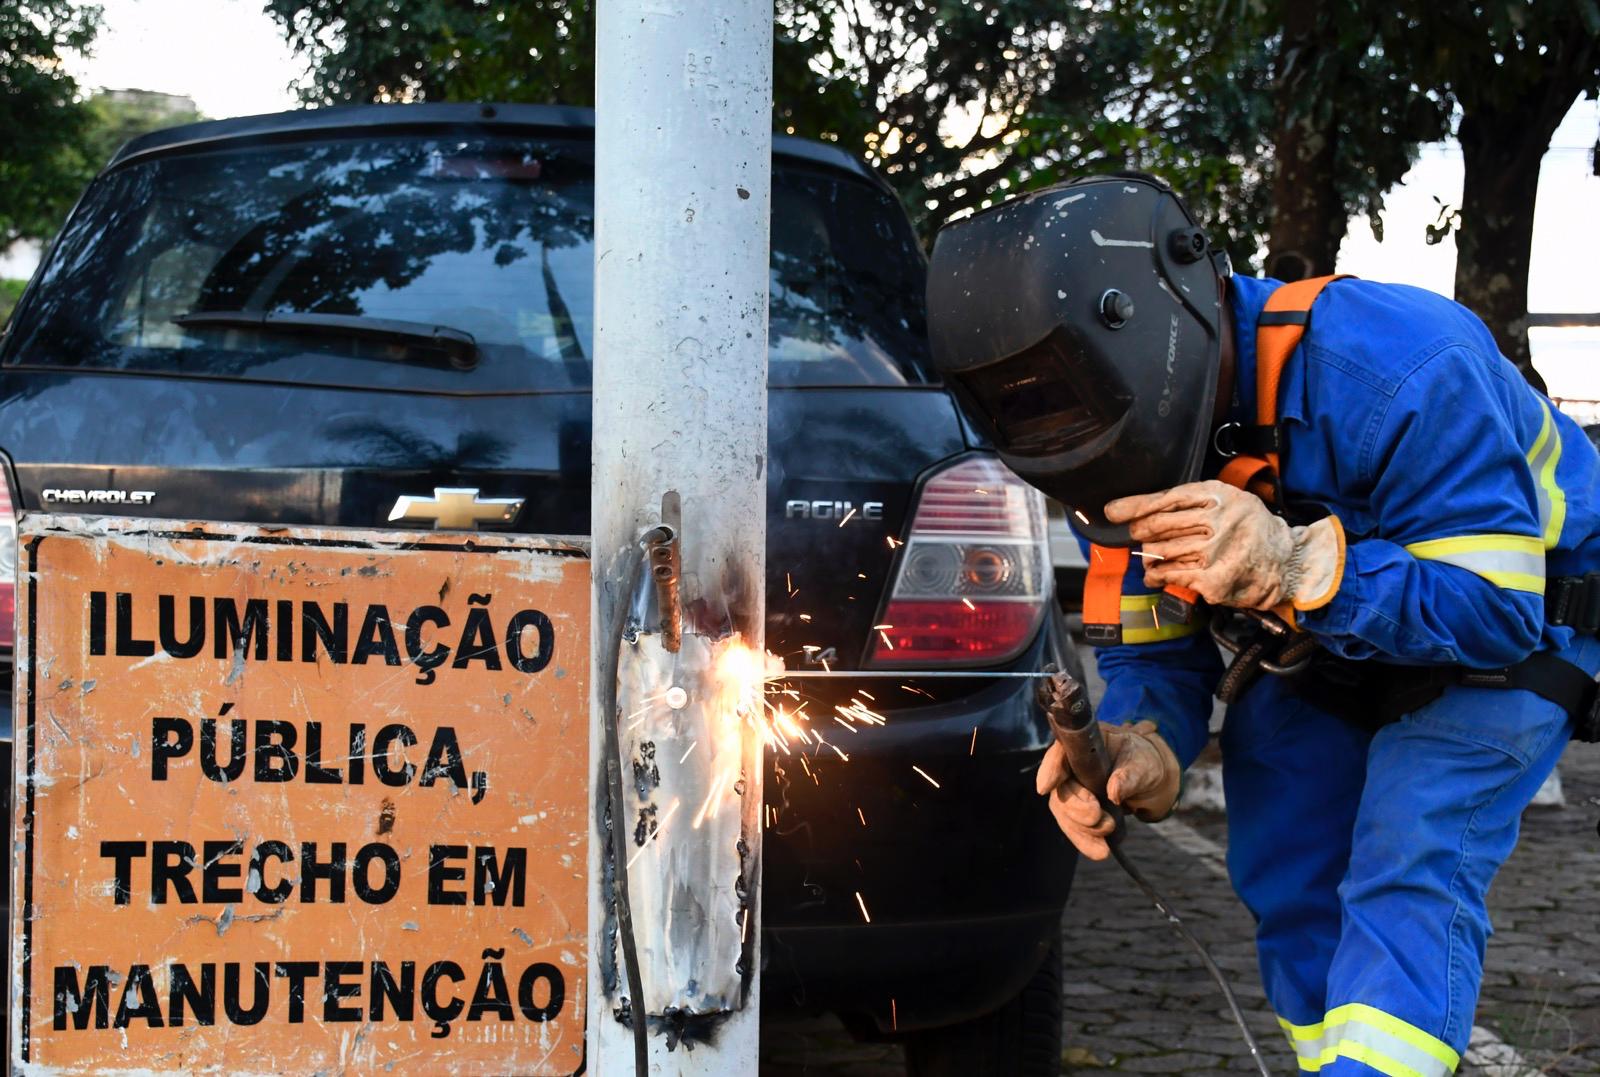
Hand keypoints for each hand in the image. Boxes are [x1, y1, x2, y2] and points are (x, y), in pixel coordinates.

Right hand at [1034, 720, 1179, 859]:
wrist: (1150, 781)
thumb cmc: (1143, 761)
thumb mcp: (1143, 764)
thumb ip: (1129, 775)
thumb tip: (1113, 791)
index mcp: (1084, 745)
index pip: (1059, 753)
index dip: (1050, 769)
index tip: (1045, 787)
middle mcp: (1071, 767)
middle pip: (1060, 789)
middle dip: (1075, 808)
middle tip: (1097, 817)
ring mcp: (1072, 791)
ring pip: (1064, 813)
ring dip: (1081, 830)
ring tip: (1105, 844)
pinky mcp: (1077, 812)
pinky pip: (1075, 828)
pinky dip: (1086, 841)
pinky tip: (1100, 851)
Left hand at [1105, 481, 1341, 611]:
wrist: (1286, 561)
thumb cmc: (1250, 529)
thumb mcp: (1228, 501)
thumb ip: (1192, 502)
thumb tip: (1141, 511)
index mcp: (1217, 495)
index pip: (1165, 498)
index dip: (1134, 506)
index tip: (1113, 511)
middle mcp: (1215, 521)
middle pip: (1156, 525)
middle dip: (1141, 532)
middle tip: (1140, 535)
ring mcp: (1213, 552)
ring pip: (1159, 552)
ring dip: (1150, 557)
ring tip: (1152, 558)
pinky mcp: (1211, 579)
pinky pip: (1169, 575)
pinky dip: (1158, 576)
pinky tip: (1157, 575)